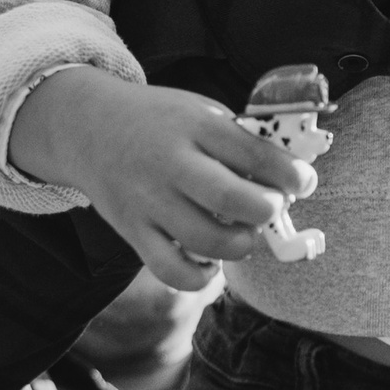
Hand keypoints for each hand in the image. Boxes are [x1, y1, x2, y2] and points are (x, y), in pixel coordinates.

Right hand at [8, 67, 314, 292]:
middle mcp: (170, 163)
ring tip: (244, 233)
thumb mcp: (199, 112)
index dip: (291, 174)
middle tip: (272, 207)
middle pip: (232, 199)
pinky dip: (201, 277)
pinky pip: (171, 270)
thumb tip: (292, 176)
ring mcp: (148, 200)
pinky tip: (212, 262)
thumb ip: (240, 140)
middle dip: (268, 210)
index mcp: (195, 126)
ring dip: (241, 244)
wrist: (87, 127)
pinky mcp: (133, 232)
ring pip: (207, 241)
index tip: (303, 182)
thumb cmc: (159, 121)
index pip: (255, 152)